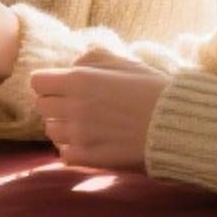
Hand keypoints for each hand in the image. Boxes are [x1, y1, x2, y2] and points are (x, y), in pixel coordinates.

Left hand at [29, 46, 169, 170]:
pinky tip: (91, 143)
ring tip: (88, 125)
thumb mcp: (124, 62)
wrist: (178, 127)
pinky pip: (63, 154)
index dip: (50, 83)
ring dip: (64, 127)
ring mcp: (79, 135)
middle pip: (42, 106)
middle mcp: (73, 107)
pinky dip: (72, 150)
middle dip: (56, 104)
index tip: (63, 87)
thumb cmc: (154, 91)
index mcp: (80, 80)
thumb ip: (92, 58)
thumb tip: (72, 64)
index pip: (38, 82)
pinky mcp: (87, 158)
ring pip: (51, 131)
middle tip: (78, 106)